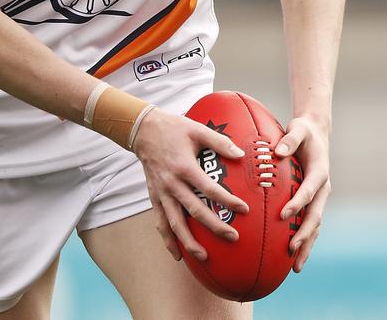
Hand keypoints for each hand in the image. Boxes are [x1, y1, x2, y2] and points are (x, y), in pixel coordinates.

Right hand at [131, 107, 249, 261]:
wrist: (143, 130)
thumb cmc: (173, 128)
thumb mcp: (197, 130)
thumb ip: (219, 142)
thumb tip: (241, 154)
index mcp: (184, 166)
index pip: (209, 188)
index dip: (227, 200)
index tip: (243, 209)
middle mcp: (172, 183)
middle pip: (195, 210)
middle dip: (215, 226)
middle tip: (233, 237)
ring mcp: (161, 192)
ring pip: (175, 222)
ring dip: (189, 241)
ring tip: (205, 257)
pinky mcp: (154, 196)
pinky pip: (160, 221)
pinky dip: (168, 239)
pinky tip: (177, 255)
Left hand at [275, 115, 330, 271]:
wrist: (315, 134)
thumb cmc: (303, 131)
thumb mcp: (298, 129)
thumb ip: (289, 140)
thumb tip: (277, 152)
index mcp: (319, 172)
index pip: (308, 192)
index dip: (297, 204)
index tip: (283, 215)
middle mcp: (322, 189)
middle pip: (315, 216)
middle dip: (304, 234)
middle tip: (290, 249)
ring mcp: (319, 198)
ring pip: (315, 226)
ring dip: (307, 245)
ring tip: (295, 266)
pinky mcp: (313, 201)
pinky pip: (309, 224)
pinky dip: (304, 240)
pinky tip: (293, 257)